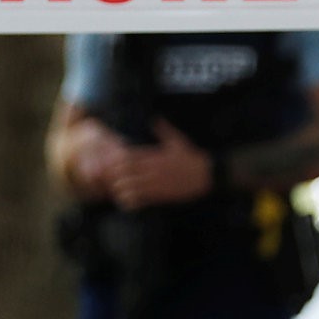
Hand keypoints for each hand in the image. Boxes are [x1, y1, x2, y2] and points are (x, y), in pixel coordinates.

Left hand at [97, 121, 214, 210]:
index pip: (128, 156)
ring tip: (118, 189)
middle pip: (125, 172)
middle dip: (115, 174)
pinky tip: (127, 201)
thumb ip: (163, 129)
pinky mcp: (159, 196)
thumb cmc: (190, 157)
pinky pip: (139, 200)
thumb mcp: (178, 140)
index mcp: (154, 155)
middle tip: (113, 177)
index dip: (117, 160)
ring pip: (129, 187)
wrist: (205, 175)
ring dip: (120, 188)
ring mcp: (155, 183)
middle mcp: (152, 169)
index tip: (114, 162)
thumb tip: (154, 118)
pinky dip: (129, 201)